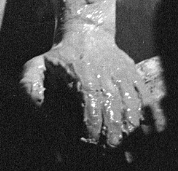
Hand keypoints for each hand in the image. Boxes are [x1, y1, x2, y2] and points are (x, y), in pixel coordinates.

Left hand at [20, 27, 164, 150]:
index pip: (92, 110)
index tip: (88, 142)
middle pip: (113, 113)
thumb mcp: (39, 64)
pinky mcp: (133, 73)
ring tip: (122, 141)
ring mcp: (121, 74)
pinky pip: (145, 97)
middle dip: (111, 136)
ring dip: (128, 128)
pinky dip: (146, 114)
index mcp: (82, 77)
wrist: (86, 30)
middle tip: (106, 149)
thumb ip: (31, 84)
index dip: (92, 131)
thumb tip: (33, 103)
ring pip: (132, 107)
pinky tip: (140, 127)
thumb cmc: (61, 53)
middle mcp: (104, 75)